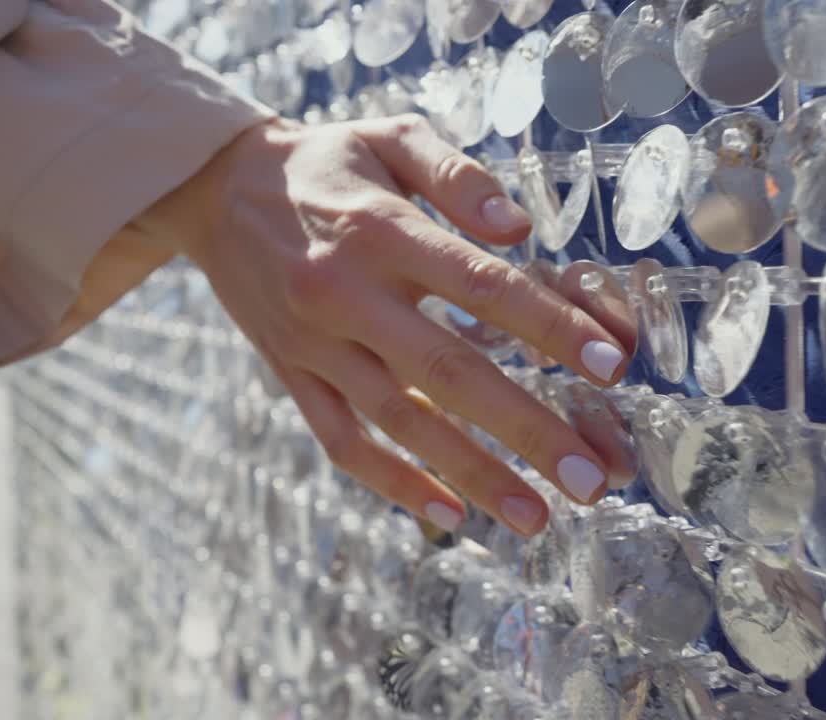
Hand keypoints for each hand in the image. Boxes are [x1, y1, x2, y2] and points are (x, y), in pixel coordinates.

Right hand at [146, 116, 627, 535]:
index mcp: (381, 231)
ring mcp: (315, 345)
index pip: (480, 286)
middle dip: (526, 430)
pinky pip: (342, 442)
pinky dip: (394, 483)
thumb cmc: (328, 163)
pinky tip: (449, 514)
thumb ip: (458, 177)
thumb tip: (519, 230)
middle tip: (592, 478)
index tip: (611, 366)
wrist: (214, 189)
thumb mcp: (390, 137)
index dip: (549, 327)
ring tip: (536, 518)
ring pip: (400, 423)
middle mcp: (346, 296)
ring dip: (473, 474)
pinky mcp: (293, 377)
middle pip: (448, 372)